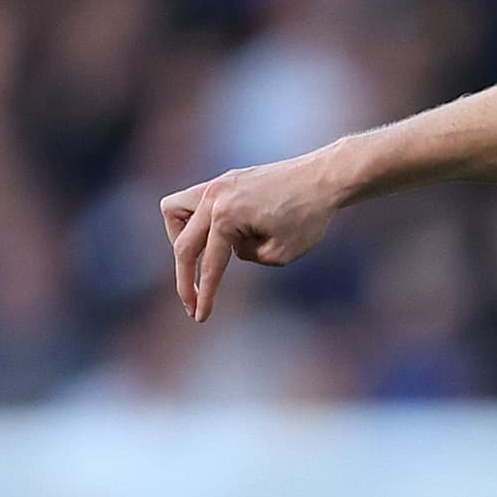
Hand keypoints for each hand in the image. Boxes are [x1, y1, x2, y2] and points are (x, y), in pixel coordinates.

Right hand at [161, 150, 351, 321]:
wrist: (324, 178)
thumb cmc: (309, 217)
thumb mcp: (281, 254)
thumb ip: (248, 257)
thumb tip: (230, 249)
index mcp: (226, 217)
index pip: (210, 265)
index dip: (204, 295)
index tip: (200, 317)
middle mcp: (214, 197)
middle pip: (183, 244)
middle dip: (184, 279)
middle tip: (191, 304)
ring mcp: (216, 185)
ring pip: (172, 210)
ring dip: (179, 237)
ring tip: (199, 257)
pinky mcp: (224, 180)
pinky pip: (192, 200)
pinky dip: (193, 218)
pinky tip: (214, 232)